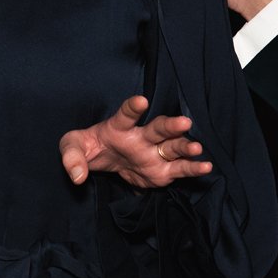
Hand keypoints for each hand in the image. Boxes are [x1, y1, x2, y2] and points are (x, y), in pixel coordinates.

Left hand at [58, 94, 212, 188]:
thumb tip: (76, 176)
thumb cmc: (90, 148)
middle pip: (158, 128)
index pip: (126, 114)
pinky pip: (179, 169)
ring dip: (185, 146)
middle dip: (171, 125)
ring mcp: (153, 153)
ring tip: (197, 148)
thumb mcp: (72, 147)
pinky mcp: (162, 171)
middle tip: (184, 122)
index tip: (141, 101)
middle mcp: (141, 137)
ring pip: (173, 147)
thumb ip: (71, 157)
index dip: (132, 107)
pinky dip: (193, 168)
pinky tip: (206, 167)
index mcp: (119, 127)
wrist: (104, 163)